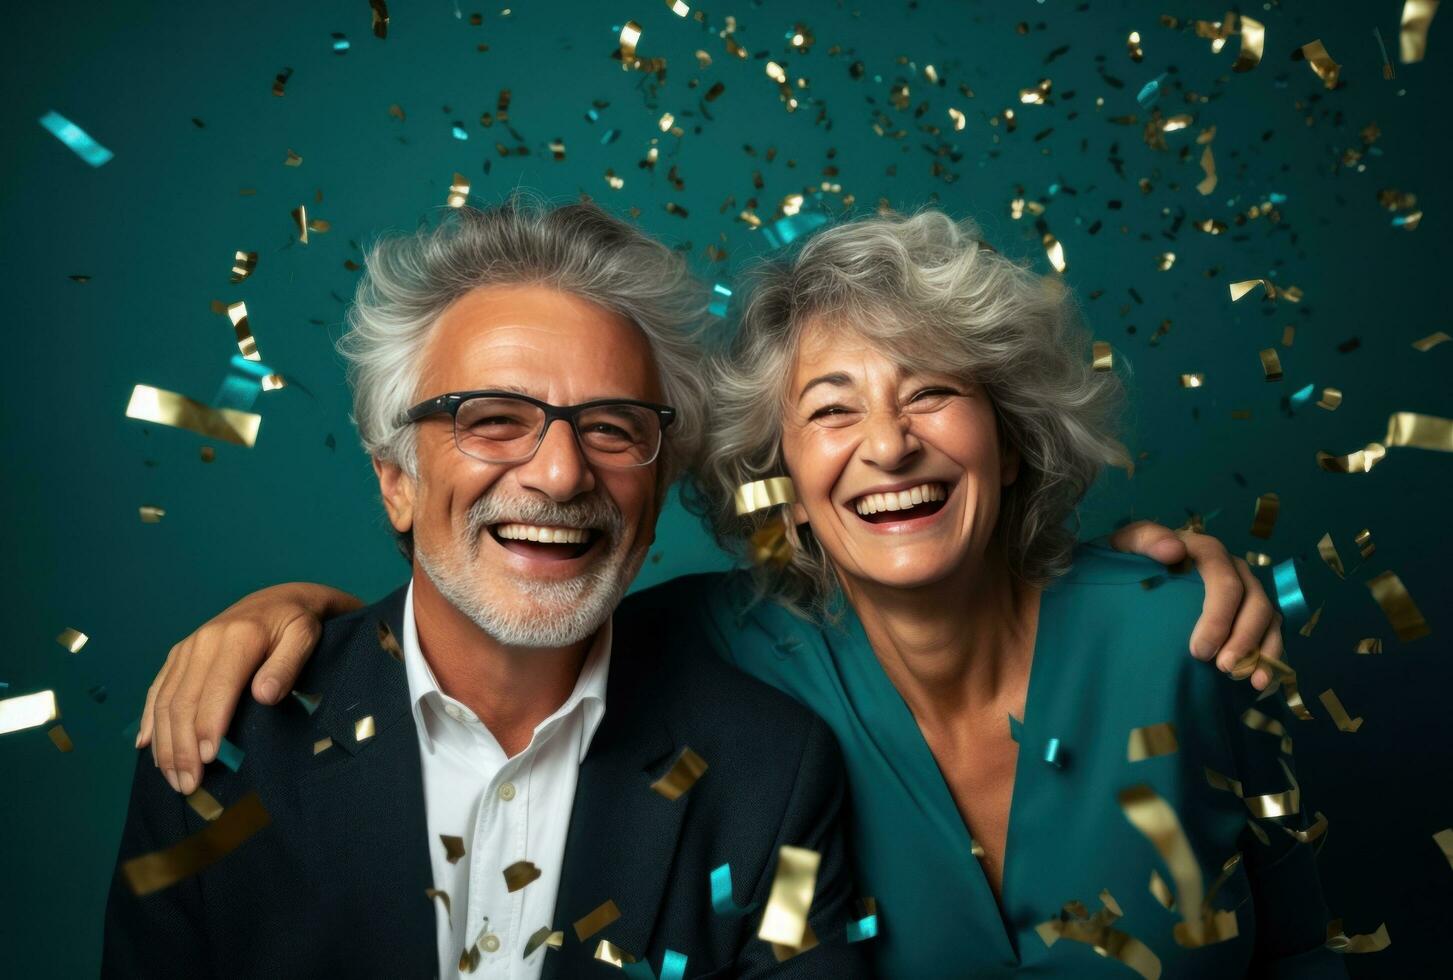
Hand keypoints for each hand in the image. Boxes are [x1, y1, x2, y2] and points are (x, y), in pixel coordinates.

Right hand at [139, 583, 362, 793]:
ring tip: (173, 778)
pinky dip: (149, 720)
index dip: (208, 727)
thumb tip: (264, 695)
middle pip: (183, 701)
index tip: (208, 761)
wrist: (280, 599)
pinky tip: (146, 747)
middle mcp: (204, 641)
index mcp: (237, 637)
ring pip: (165, 700)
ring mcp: (187, 648)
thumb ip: (287, 665)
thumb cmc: (297, 625)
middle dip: (182, 747)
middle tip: (188, 785)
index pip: (216, 689)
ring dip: (164, 743)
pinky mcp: (179, 654)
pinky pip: (157, 689)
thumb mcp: (305, 638)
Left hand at [1107, 521, 1281, 690]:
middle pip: (1253, 600)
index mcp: (1205, 551)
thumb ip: (1146, 540)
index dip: (1218, 615)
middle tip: (1222, 667)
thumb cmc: (1131, 558)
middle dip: (1243, 637)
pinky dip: (1269, 657)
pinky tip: (1260, 681)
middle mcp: (1232, 568)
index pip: (1223, 578)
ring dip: (1262, 649)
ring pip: (1267, 616)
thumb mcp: (1127, 543)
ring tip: (1250, 680)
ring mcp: (1245, 589)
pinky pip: (1269, 632)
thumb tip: (1174, 550)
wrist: (1135, 569)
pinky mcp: (1249, 610)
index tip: (1199, 650)